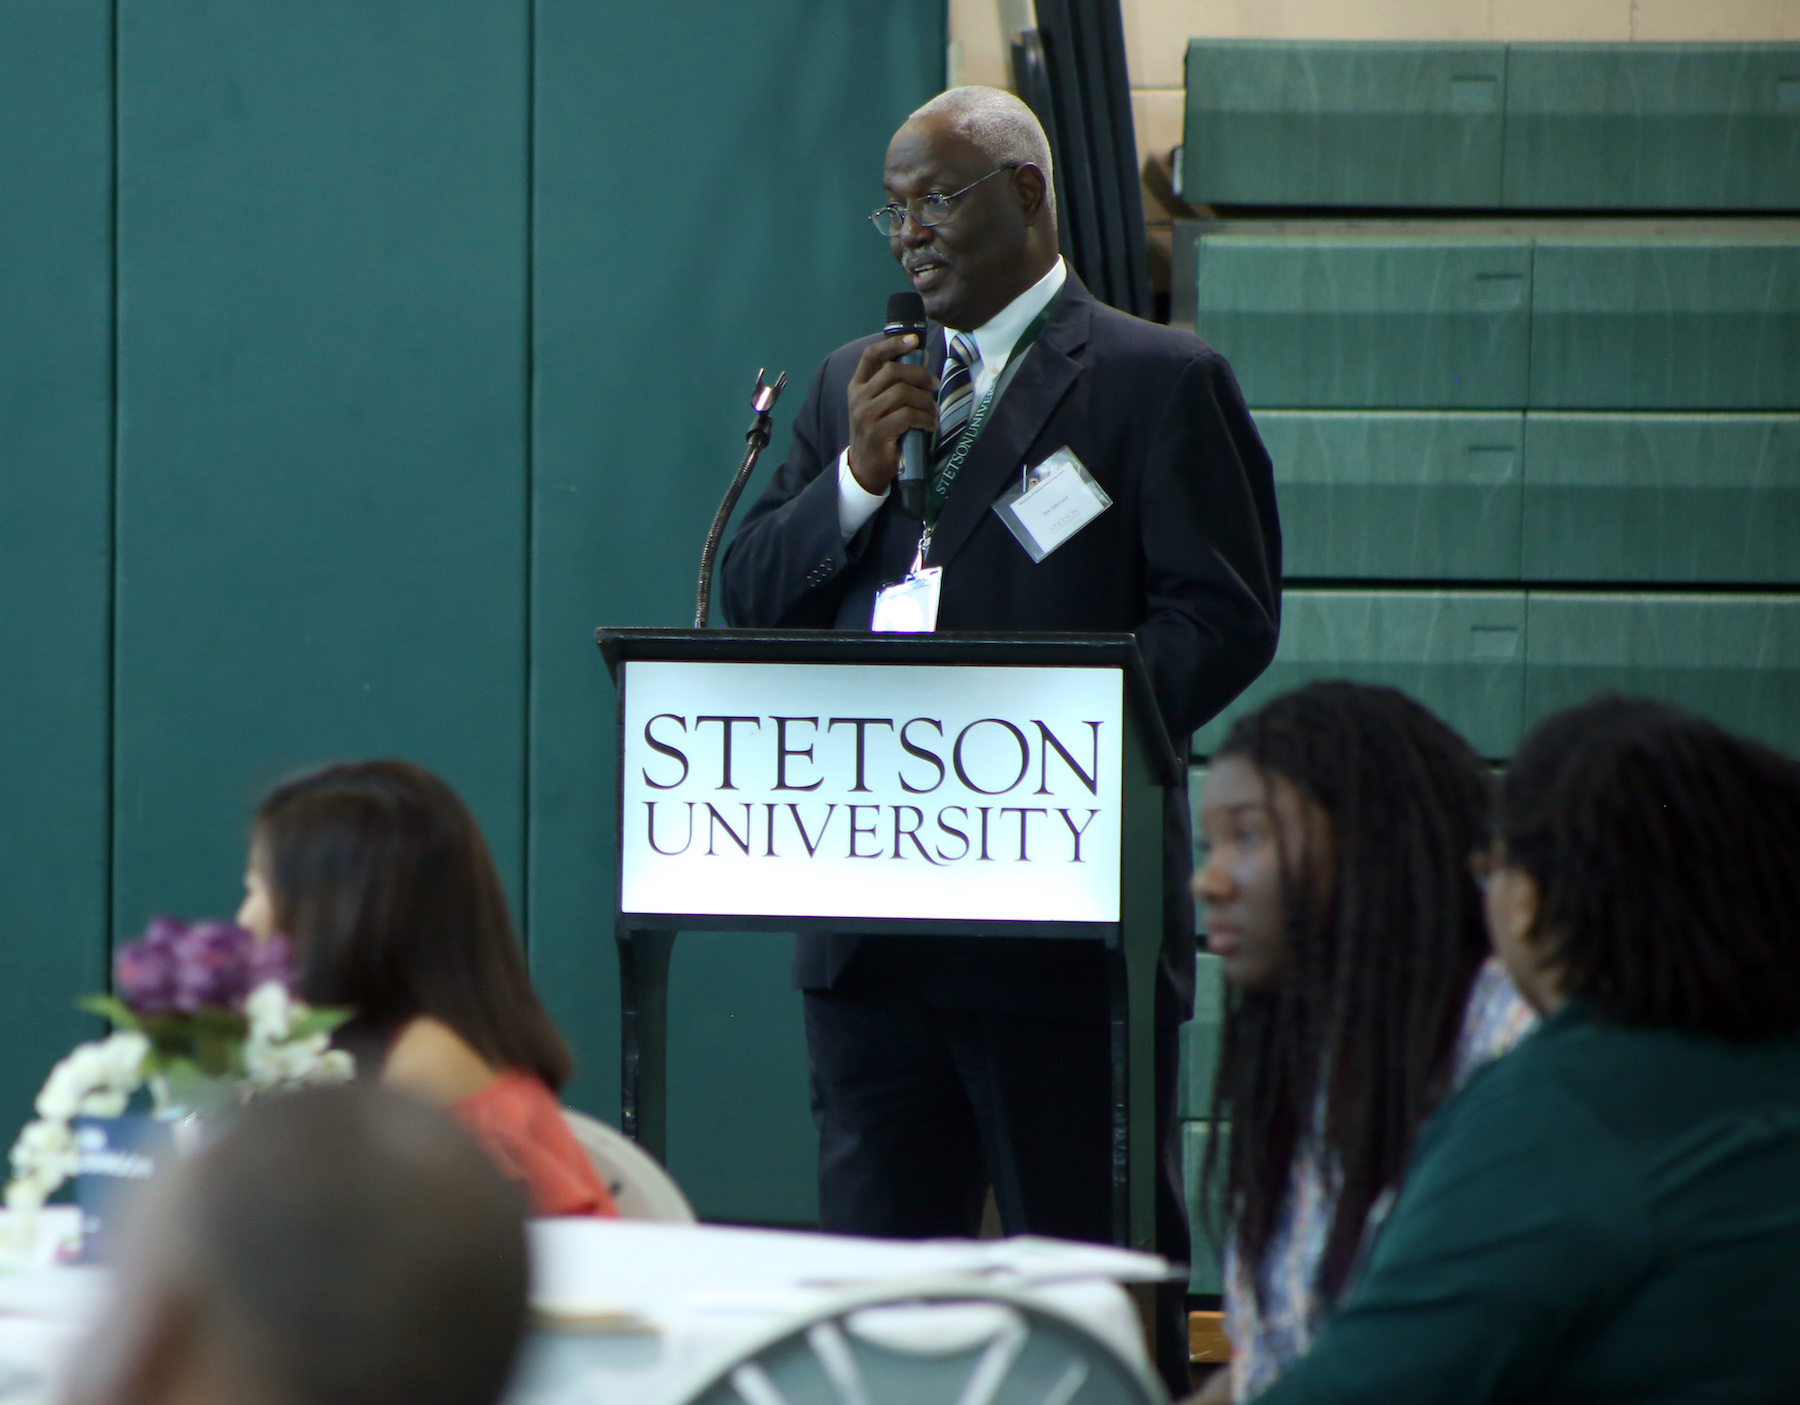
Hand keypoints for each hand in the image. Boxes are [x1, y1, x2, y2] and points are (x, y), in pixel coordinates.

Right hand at [846, 333, 937, 493]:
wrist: (865, 467)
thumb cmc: (877, 432)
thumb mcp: (877, 405)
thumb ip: (893, 385)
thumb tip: (922, 359)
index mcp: (857, 386)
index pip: (871, 355)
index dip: (893, 343)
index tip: (914, 340)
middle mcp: (858, 397)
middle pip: (893, 371)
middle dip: (919, 375)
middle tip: (934, 385)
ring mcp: (866, 415)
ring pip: (903, 393)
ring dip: (925, 401)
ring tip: (934, 411)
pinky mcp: (878, 432)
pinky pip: (908, 416)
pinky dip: (925, 419)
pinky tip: (930, 425)